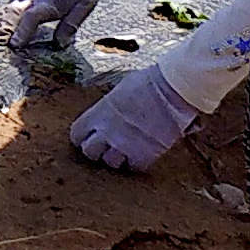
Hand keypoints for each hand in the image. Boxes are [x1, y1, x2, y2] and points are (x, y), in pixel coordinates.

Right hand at [11, 0, 110, 51]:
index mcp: (51, 0)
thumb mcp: (85, 5)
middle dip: (2, 29)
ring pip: (9, 8)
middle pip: (14, 13)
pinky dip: (1, 14)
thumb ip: (70, 25)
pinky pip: (12, 3)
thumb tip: (59, 44)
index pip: (32, 17)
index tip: (15, 45)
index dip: (23, 31)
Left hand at [73, 65, 197, 172]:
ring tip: (127, 150)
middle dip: (97, 150)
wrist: (173, 89)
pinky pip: (133, 167)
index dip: (83, 137)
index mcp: (99, 112)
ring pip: (110, 163)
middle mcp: (107, 131)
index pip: (77, 133)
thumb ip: (110, 106)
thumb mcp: (120, 89)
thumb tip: (110, 110)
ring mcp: (124, 144)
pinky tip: (143, 153)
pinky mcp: (144, 154)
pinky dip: (136, 163)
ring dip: (116, 158)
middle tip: (107, 146)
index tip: (90, 137)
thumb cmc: (150, 82)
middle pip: (89, 152)